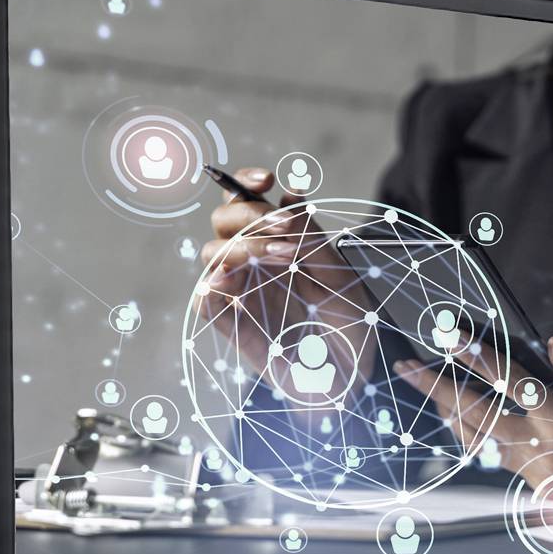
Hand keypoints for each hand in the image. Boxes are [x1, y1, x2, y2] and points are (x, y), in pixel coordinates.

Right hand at [193, 166, 365, 367]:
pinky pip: (204, 300)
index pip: (244, 199)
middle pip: (223, 220)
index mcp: (275, 241)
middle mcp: (252, 261)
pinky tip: (233, 282)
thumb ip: (313, 238)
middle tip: (285, 229)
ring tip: (285, 258)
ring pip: (212, 254)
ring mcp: (239, 290)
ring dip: (244, 247)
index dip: (245, 181)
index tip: (266, 180)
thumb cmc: (348, 322)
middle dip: (250, 216)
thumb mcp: (340, 275)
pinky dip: (212, 286)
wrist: (349, 373)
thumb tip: (291, 194)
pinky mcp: (231, 323)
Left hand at [396, 336, 552, 502]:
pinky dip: (476, 440)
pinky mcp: (541, 486)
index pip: (508, 380)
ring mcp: (540, 472)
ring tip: (428, 393)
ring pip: (479, 442)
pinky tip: (464, 425)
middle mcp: (546, 449)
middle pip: (476, 414)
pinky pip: (497, 460)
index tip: (447, 336)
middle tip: (408, 369)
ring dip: (451, 416)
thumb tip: (552, 345)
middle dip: (437, 388)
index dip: (474, 355)